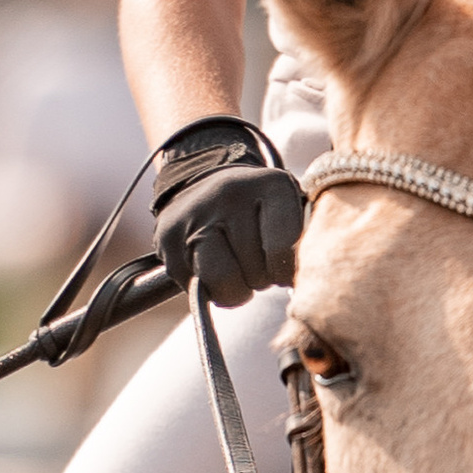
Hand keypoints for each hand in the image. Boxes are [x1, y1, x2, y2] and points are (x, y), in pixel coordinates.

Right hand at [151, 118, 304, 305]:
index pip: (285, 249)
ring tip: (239, 272)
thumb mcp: (291, 211)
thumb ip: (304, 243)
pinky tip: (213, 266)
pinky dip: (209, 288)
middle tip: (256, 262)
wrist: (204, 182)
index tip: (283, 266)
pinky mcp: (168, 238)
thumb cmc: (259, 209)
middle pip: (257, 271)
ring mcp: (195, 215)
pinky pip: (196, 287)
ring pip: (224, 281)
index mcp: (271, 184)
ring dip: (236, 290)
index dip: (286, 272)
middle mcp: (230, 193)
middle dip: (261, 279)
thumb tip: (301, 288)